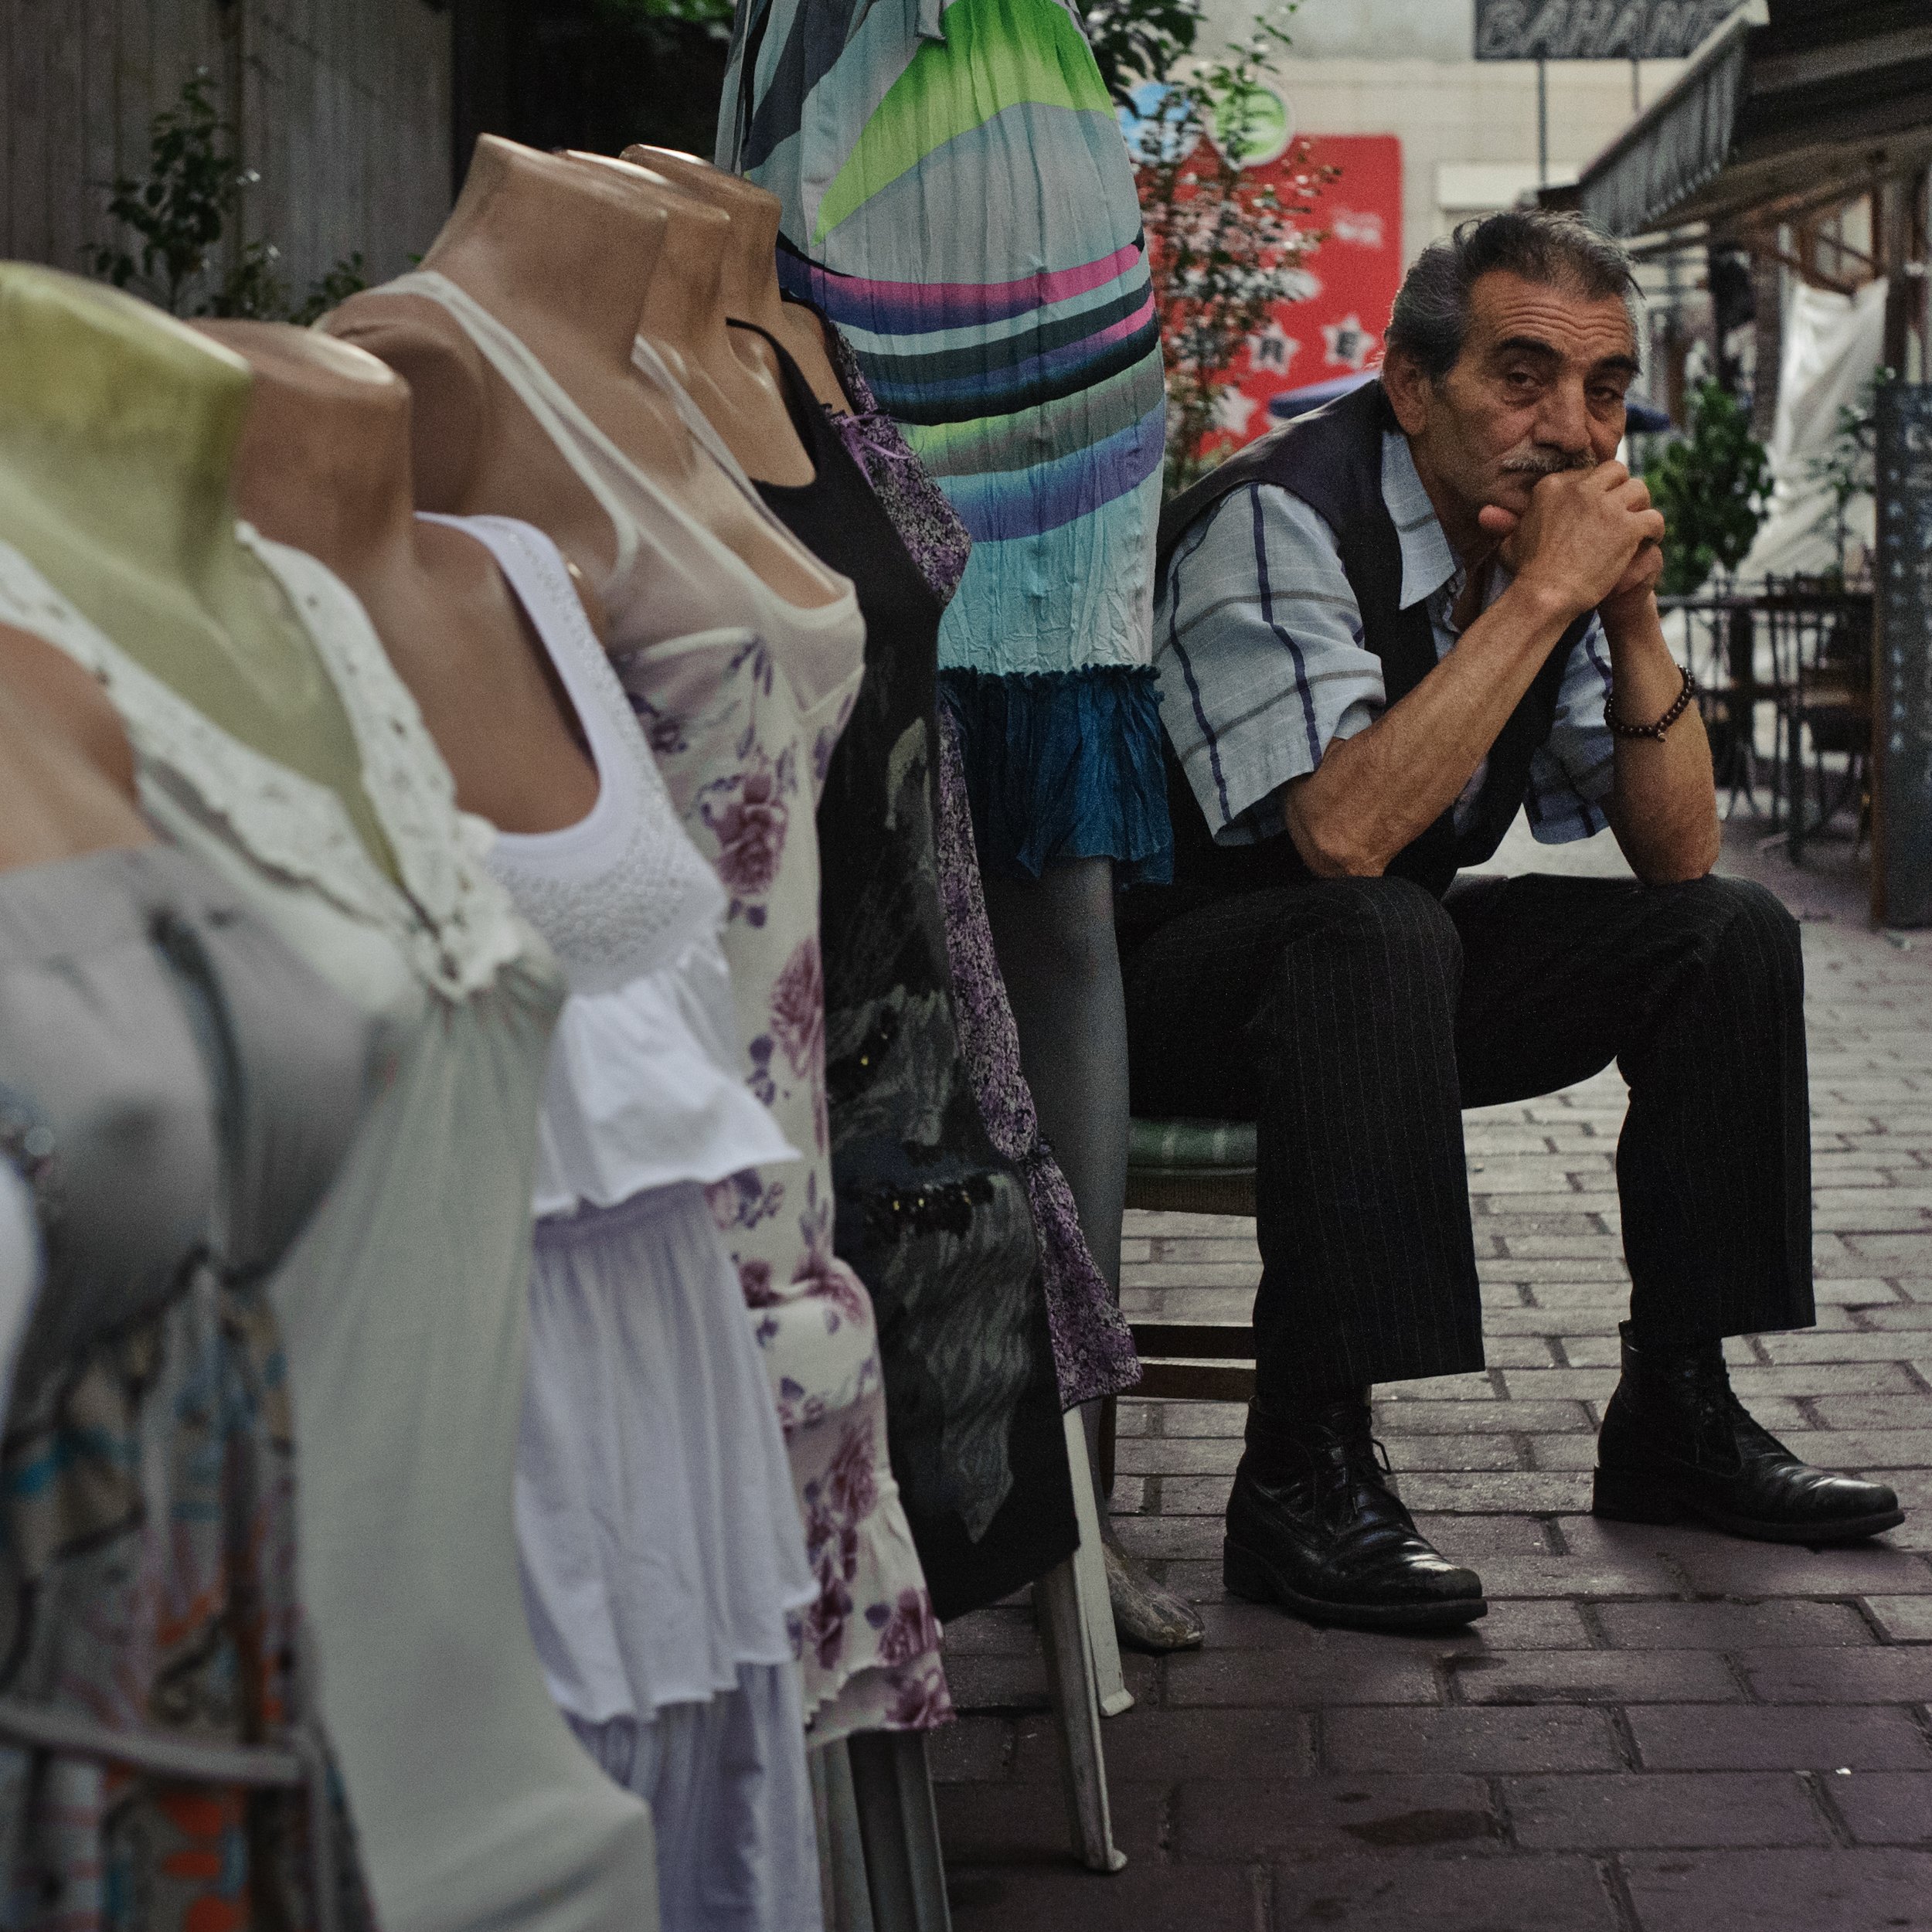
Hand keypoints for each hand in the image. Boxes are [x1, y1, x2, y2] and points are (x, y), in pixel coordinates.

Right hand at [1475, 463, 1664, 620]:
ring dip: (1641, 507)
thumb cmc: (1526, 573)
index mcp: (1554, 486)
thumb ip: (1505, 523)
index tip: (1597, 507)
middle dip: (1622, 489)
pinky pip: (1653, 518)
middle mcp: (1581, 489)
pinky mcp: (1627, 527)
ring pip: (1640, 490)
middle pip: (1617, 472)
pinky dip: (1655, 530)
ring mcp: (1606, 507)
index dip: (1596, 489)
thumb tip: (1487, 514)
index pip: (1588, 473)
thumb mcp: (1510, 542)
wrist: (1545, 595)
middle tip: (1622, 511)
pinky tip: (1649, 540)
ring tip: (1638, 526)